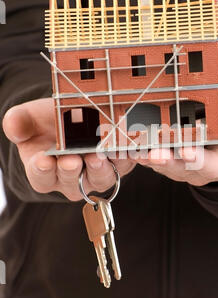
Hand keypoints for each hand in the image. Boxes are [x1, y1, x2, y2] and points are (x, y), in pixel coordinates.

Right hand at [2, 98, 135, 200]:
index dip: (41, 170)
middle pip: (71, 183)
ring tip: (97, 155)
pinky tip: (123, 147)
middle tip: (72, 160)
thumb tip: (13, 127)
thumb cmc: (47, 121)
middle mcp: (71, 180)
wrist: (74, 115)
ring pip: (99, 178)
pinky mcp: (119, 165)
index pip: (41, 177)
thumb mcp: (29, 117)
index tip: (43, 161)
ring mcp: (96, 174)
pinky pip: (124, 165)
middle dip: (71, 171)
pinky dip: (125, 157)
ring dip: (99, 168)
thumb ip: (19, 122)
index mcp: (44, 172)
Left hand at [133, 108, 217, 186]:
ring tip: (127, 142)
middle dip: (162, 160)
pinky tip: (124, 131)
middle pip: (177, 167)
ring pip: (159, 159)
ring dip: (143, 151)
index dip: (197, 160)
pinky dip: (138, 141)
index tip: (186, 152)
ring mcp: (181, 161)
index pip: (209, 167)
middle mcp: (198, 168)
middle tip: (147, 152)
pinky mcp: (169, 150)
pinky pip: (152, 148)